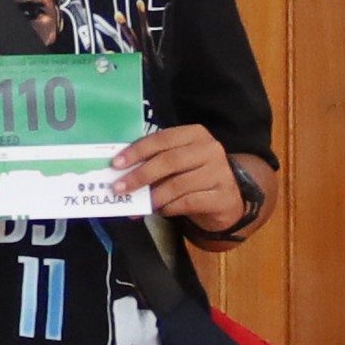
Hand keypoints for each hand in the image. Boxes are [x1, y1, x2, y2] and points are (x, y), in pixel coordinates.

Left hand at [115, 124, 245, 231]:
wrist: (228, 198)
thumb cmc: (194, 176)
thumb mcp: (177, 163)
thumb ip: (154, 163)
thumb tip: (120, 176)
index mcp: (195, 134)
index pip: (162, 138)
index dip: (138, 151)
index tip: (116, 164)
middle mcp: (210, 150)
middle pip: (169, 161)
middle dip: (140, 175)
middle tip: (119, 188)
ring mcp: (220, 173)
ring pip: (178, 184)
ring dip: (153, 196)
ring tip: (140, 204)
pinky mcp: (223, 197)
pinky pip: (188, 202)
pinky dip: (169, 208)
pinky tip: (160, 210)